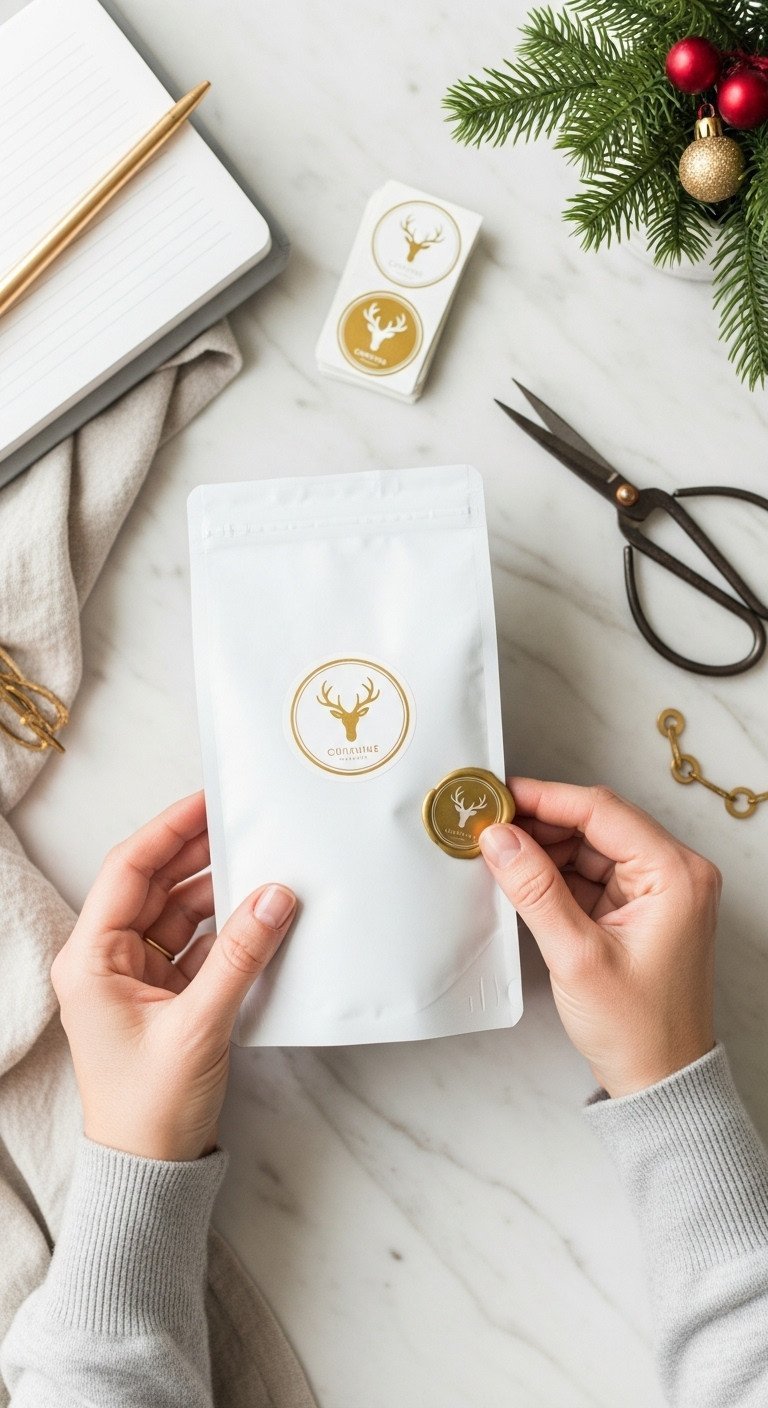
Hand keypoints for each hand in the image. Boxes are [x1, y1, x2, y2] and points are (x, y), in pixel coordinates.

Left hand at [51, 792, 296, 1160]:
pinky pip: (199, 944)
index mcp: (91, 959)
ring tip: (265, 862)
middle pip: (156, 885)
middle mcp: (108, 960)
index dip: (169, 830)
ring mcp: (138, 978)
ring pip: (181, 913)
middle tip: (247, 821)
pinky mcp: (167, 996)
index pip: (129, 871)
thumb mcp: (198, 1026)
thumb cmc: (149, 1109)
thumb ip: (240, 957)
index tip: (209, 800)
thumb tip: (276, 897)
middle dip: (199, 853)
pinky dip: (229, 928)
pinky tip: (262, 912)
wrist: (151, 1172)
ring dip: (220, 891)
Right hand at [479, 779, 719, 1097]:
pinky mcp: (638, 908)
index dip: (544, 798)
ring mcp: (657, 890)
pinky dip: (554, 873)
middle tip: (487, 825)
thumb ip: (535, 890)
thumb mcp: (577, 956)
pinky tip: (519, 876)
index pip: (602, 811)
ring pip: (590, 846)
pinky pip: (591, 873)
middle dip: (539, 822)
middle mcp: (674, 873)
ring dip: (543, 848)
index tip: (498, 796)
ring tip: (495, 851)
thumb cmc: (638, 1029)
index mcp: (675, 874)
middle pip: (596, 823)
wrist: (660, 1081)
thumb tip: (500, 839)